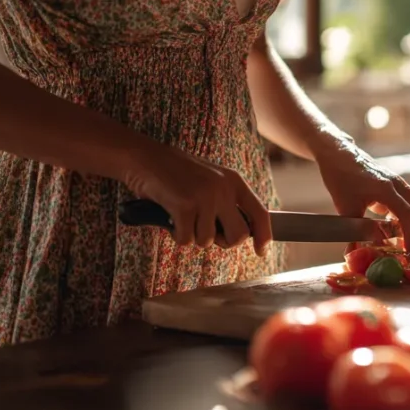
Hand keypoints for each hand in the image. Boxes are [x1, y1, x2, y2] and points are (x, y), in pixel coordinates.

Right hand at [122, 143, 272, 254]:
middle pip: (239, 235)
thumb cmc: (176, 173)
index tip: (261, 251)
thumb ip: (226, 201)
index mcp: (234, 182)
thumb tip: (241, 234)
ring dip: (193, 236)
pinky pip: (186, 240)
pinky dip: (176, 235)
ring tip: (182, 217)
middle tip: (205, 232)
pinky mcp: (185, 206)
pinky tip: (170, 217)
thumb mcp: (210, 180)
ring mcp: (205, 197)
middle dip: (223, 242)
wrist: (145, 157)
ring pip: (208, 241)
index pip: (260, 213)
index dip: (264, 236)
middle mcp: (224, 189)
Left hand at [316, 143, 409, 254]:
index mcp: (386, 189)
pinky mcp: (395, 187)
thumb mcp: (346, 208)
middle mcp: (398, 185)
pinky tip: (401, 233)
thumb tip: (365, 252)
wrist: (339, 154)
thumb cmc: (340, 178)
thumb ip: (358, 230)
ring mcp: (399, 184)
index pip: (407, 215)